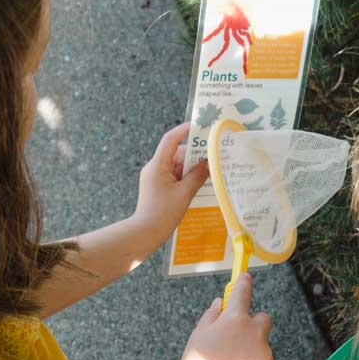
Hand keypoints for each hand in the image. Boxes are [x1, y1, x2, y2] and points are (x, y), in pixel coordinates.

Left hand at [132, 123, 209, 243]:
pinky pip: (174, 175)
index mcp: (158, 165)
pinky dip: (186, 177)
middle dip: (195, 155)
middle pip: (177, 153)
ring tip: (210, 172)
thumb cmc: (163, 213)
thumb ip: (198, 176)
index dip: (184, 130)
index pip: (170, 139)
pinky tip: (199, 184)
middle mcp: (154, 167)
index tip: (200, 126)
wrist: (145, 233)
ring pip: (177, 165)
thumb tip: (210, 163)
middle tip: (214, 156)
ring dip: (192, 168)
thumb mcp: (185, 193)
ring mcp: (155, 177)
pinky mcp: (157, 186)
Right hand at [178, 273, 274, 359]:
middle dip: (253, 322)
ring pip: (262, 341)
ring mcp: (264, 352)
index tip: (246, 276)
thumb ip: (213, 314)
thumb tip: (222, 303)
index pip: (243, 292)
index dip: (244, 283)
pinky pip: (264, 359)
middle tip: (237, 334)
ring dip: (252, 345)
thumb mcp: (199, 333)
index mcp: (235, 319)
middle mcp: (254, 332)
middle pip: (263, 318)